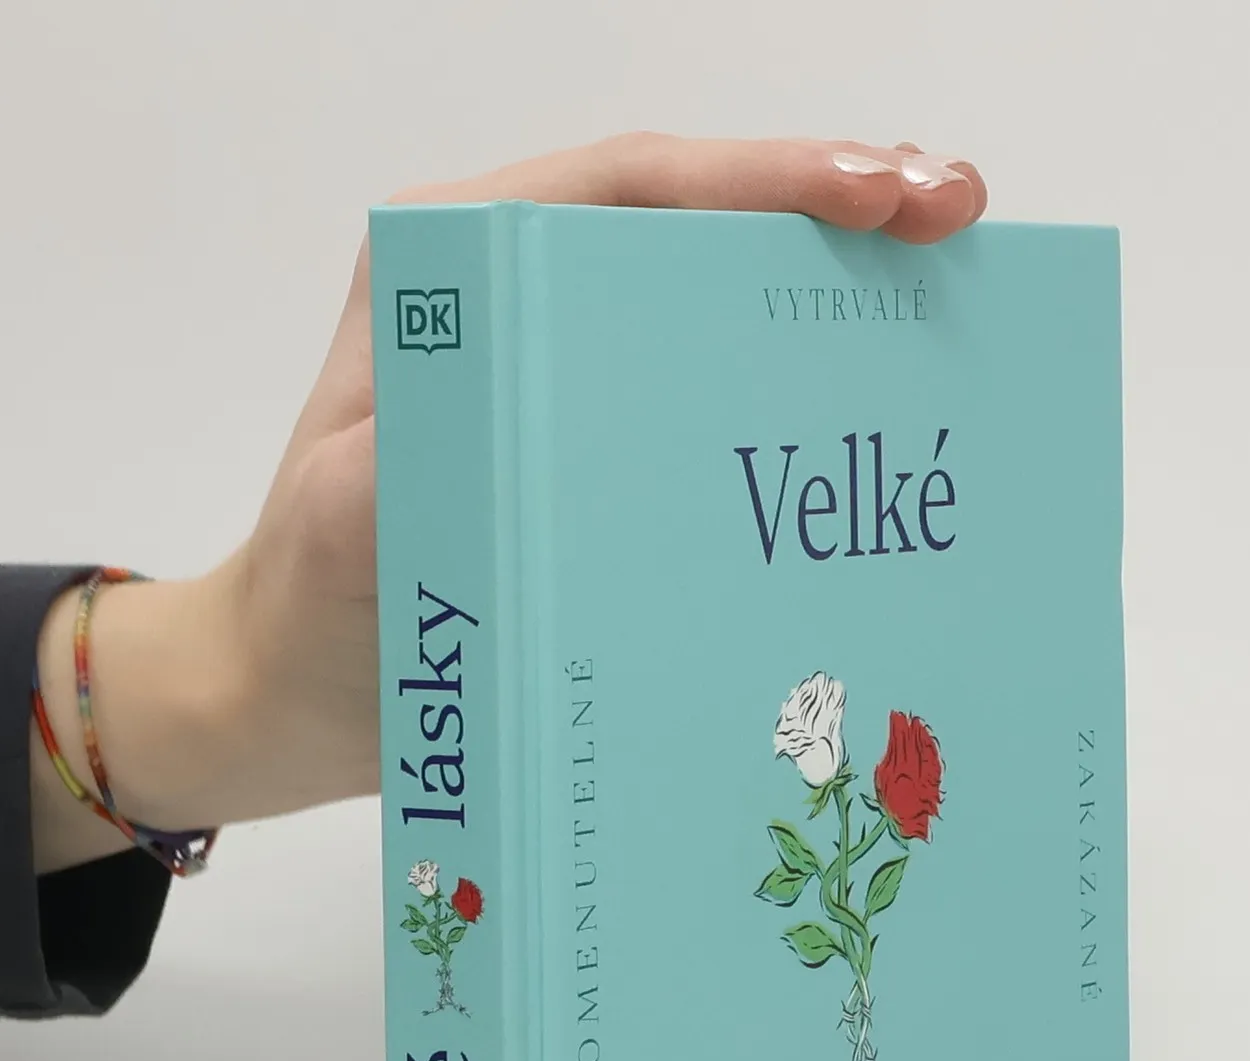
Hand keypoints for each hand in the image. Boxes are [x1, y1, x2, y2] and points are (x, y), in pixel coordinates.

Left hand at [34, 135, 986, 871]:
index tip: (877, 192)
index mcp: (451, 272)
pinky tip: (871, 399)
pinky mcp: (590, 433)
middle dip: (832, 200)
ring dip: (831, 278)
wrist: (297, 692)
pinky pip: (706, 380)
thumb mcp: (345, 531)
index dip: (762, 179)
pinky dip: (794, 373)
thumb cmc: (312, 610)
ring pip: (713, 288)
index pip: (626, 186)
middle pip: (692, 216)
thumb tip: (523, 413)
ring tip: (947, 276)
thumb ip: (412, 464)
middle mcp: (513, 293)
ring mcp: (559, 360)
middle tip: (952, 213)